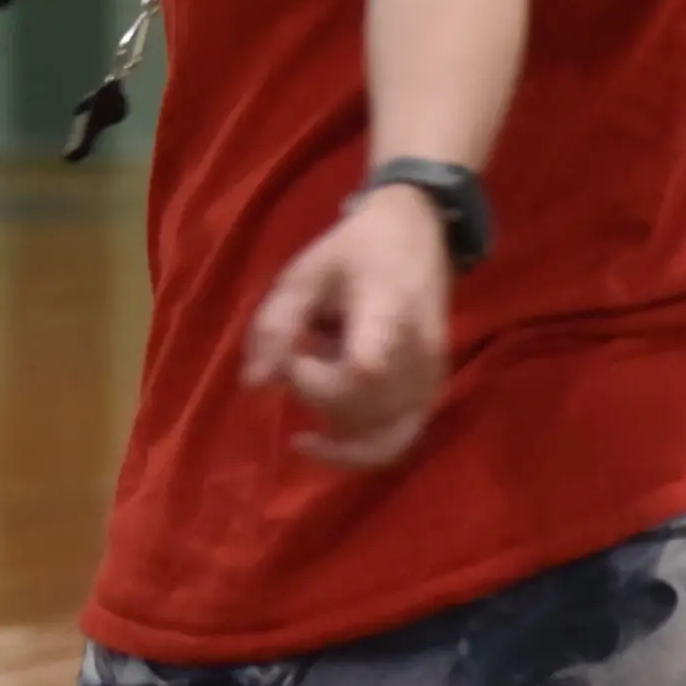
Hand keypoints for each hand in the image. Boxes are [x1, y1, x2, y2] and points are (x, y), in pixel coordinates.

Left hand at [243, 186, 450, 467]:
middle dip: (312, 390)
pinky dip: (355, 450)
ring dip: (332, 420)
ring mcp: (429, 377)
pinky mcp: (431, 394)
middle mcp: (417, 352)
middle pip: (361, 408)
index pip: (366, 368)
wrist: (418, 235)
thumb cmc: (355, 249)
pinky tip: (322, 437)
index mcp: (386, 308)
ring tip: (316, 376)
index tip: (296, 356)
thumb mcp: (305, 272)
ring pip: (375, 434)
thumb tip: (254, 386)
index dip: (319, 382)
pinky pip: (395, 442)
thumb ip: (276, 325)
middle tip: (298, 351)